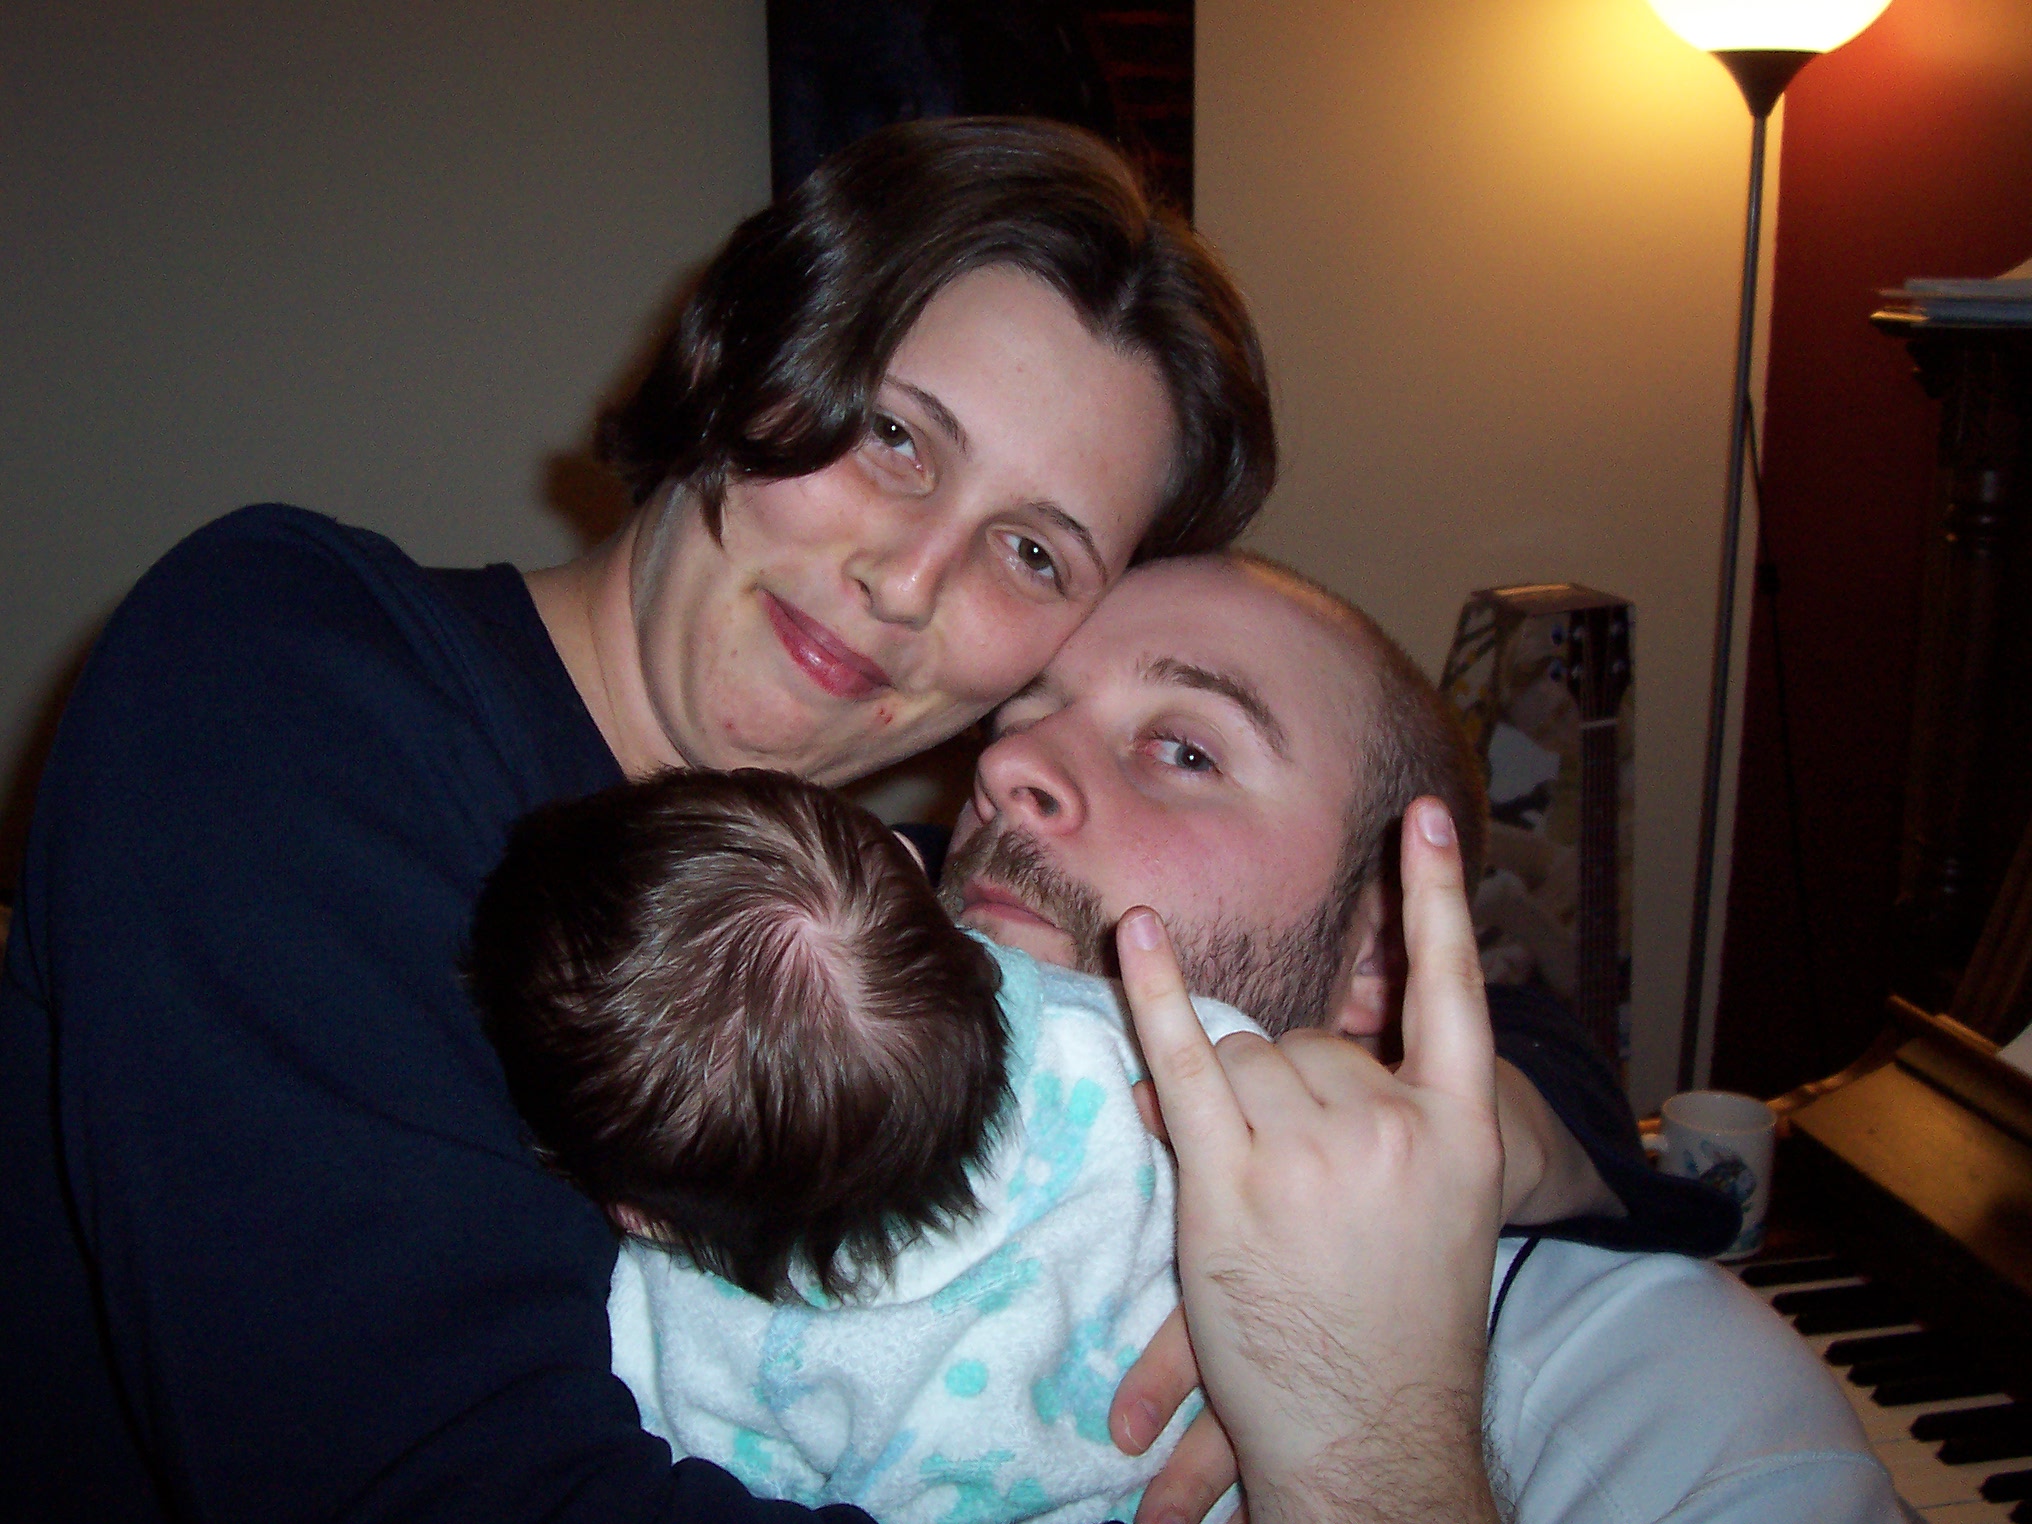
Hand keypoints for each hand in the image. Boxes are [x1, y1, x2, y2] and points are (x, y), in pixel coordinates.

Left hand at [1116, 797, 1503, 1523]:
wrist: (1378, 1440)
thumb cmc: (1402, 1326)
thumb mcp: (1432, 1209)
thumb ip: (1379, 1116)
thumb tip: (1287, 1039)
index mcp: (1461, 1132)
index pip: (1454, 993)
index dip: (1438, 900)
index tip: (1423, 814)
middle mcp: (1393, 1128)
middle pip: (1307, 1041)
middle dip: (1283, 1094)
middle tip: (1300, 1193)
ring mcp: (1313, 1154)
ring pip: (1244, 1059)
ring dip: (1230, 1108)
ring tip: (1262, 1208)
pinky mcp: (1234, 1185)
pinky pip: (1184, 1060)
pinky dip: (1152, 991)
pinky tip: (1134, 928)